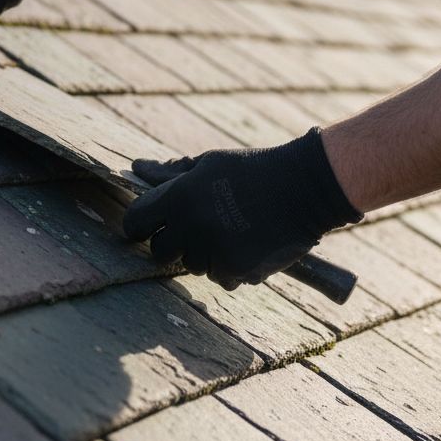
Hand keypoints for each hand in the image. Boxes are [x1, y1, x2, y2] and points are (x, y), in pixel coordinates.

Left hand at [122, 128, 361, 289]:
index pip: (136, 221)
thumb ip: (171, 173)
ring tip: (231, 231)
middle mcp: (192, 227)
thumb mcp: (210, 163)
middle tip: (195, 230)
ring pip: (192, 266)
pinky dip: (230, 267)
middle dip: (171, 244)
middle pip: (160, 252)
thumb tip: (136, 168)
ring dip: (205, 255)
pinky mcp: (237, 271)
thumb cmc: (253, 170)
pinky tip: (247, 245)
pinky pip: (220, 278)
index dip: (138, 225)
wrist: (304, 189)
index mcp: (180, 197)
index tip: (145, 227)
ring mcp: (214, 252)